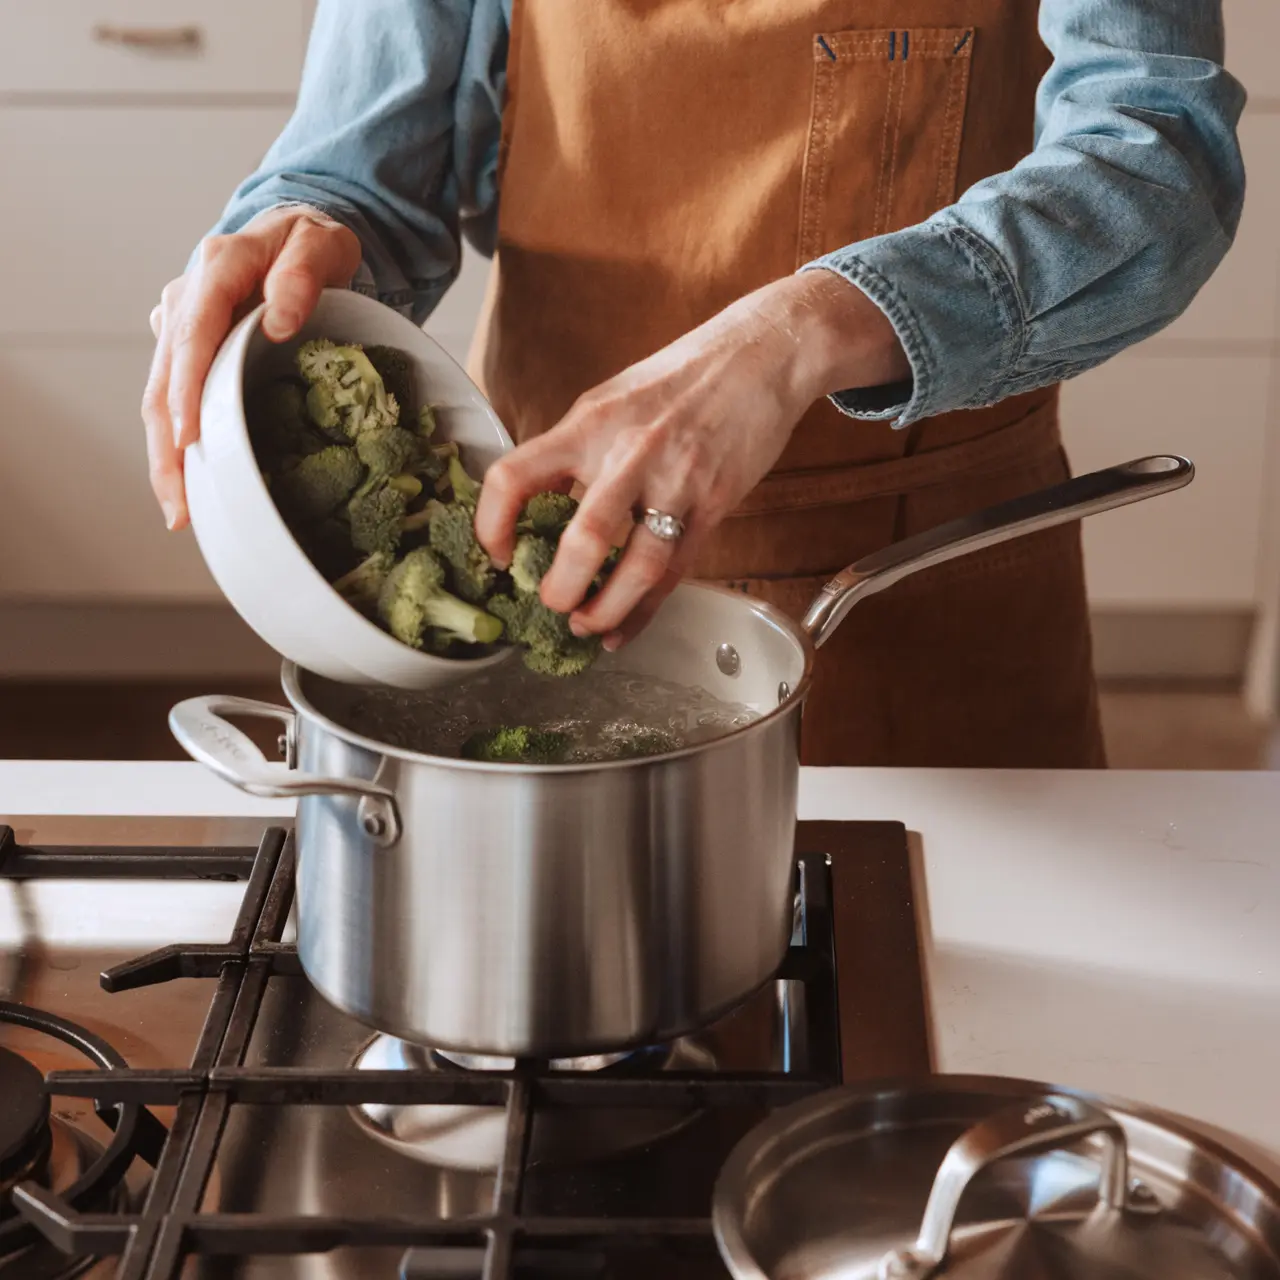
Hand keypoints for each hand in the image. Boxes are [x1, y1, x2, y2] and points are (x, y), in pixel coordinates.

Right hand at [142, 204, 361, 529]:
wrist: (295, 230)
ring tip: (179, 511)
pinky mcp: (184, 347)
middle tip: (179, 505)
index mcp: (216, 270)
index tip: (188, 438)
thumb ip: (302, 277)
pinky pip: (173, 398)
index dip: (185, 390)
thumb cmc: (312, 241)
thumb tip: (278, 323)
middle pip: (163, 379)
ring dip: (165, 456)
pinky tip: (189, 485)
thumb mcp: (320, 246)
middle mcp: (184, 299)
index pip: (192, 336)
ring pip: (159, 396)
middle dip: (166, 446)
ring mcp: (178, 324)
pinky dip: (177, 442)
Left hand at [474, 269, 909, 647]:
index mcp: (589, 423)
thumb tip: (542, 505)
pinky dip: (646, 609)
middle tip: (551, 606)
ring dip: (606, 609)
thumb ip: (576, 450)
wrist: (762, 355)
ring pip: (637, 567)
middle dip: (560, 590)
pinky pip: (675, 571)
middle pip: (583, 539)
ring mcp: (676, 481)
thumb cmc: (681, 378)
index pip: (516, 476)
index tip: (496, 555)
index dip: (493, 525)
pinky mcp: (714, 504)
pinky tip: (625, 627)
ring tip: (587, 627)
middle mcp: (628, 452)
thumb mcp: (612, 399)